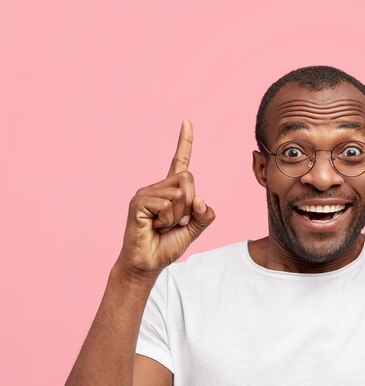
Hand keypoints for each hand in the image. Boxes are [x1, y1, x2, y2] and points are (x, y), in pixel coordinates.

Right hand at [115, 120, 214, 281]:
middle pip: (189, 178)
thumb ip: (204, 215)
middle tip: (176, 222)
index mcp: (171, 189)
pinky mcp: (138, 202)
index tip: (187, 121)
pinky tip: (154, 227)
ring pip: (180, 194)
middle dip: (191, 204)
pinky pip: (166, 205)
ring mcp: (146, 193)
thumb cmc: (167, 245)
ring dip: (178, 216)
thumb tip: (201, 200)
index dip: (185, 141)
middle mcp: (158, 186)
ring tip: (163, 226)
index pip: (180, 161)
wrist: (148, 264)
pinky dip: (167, 220)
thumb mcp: (194, 229)